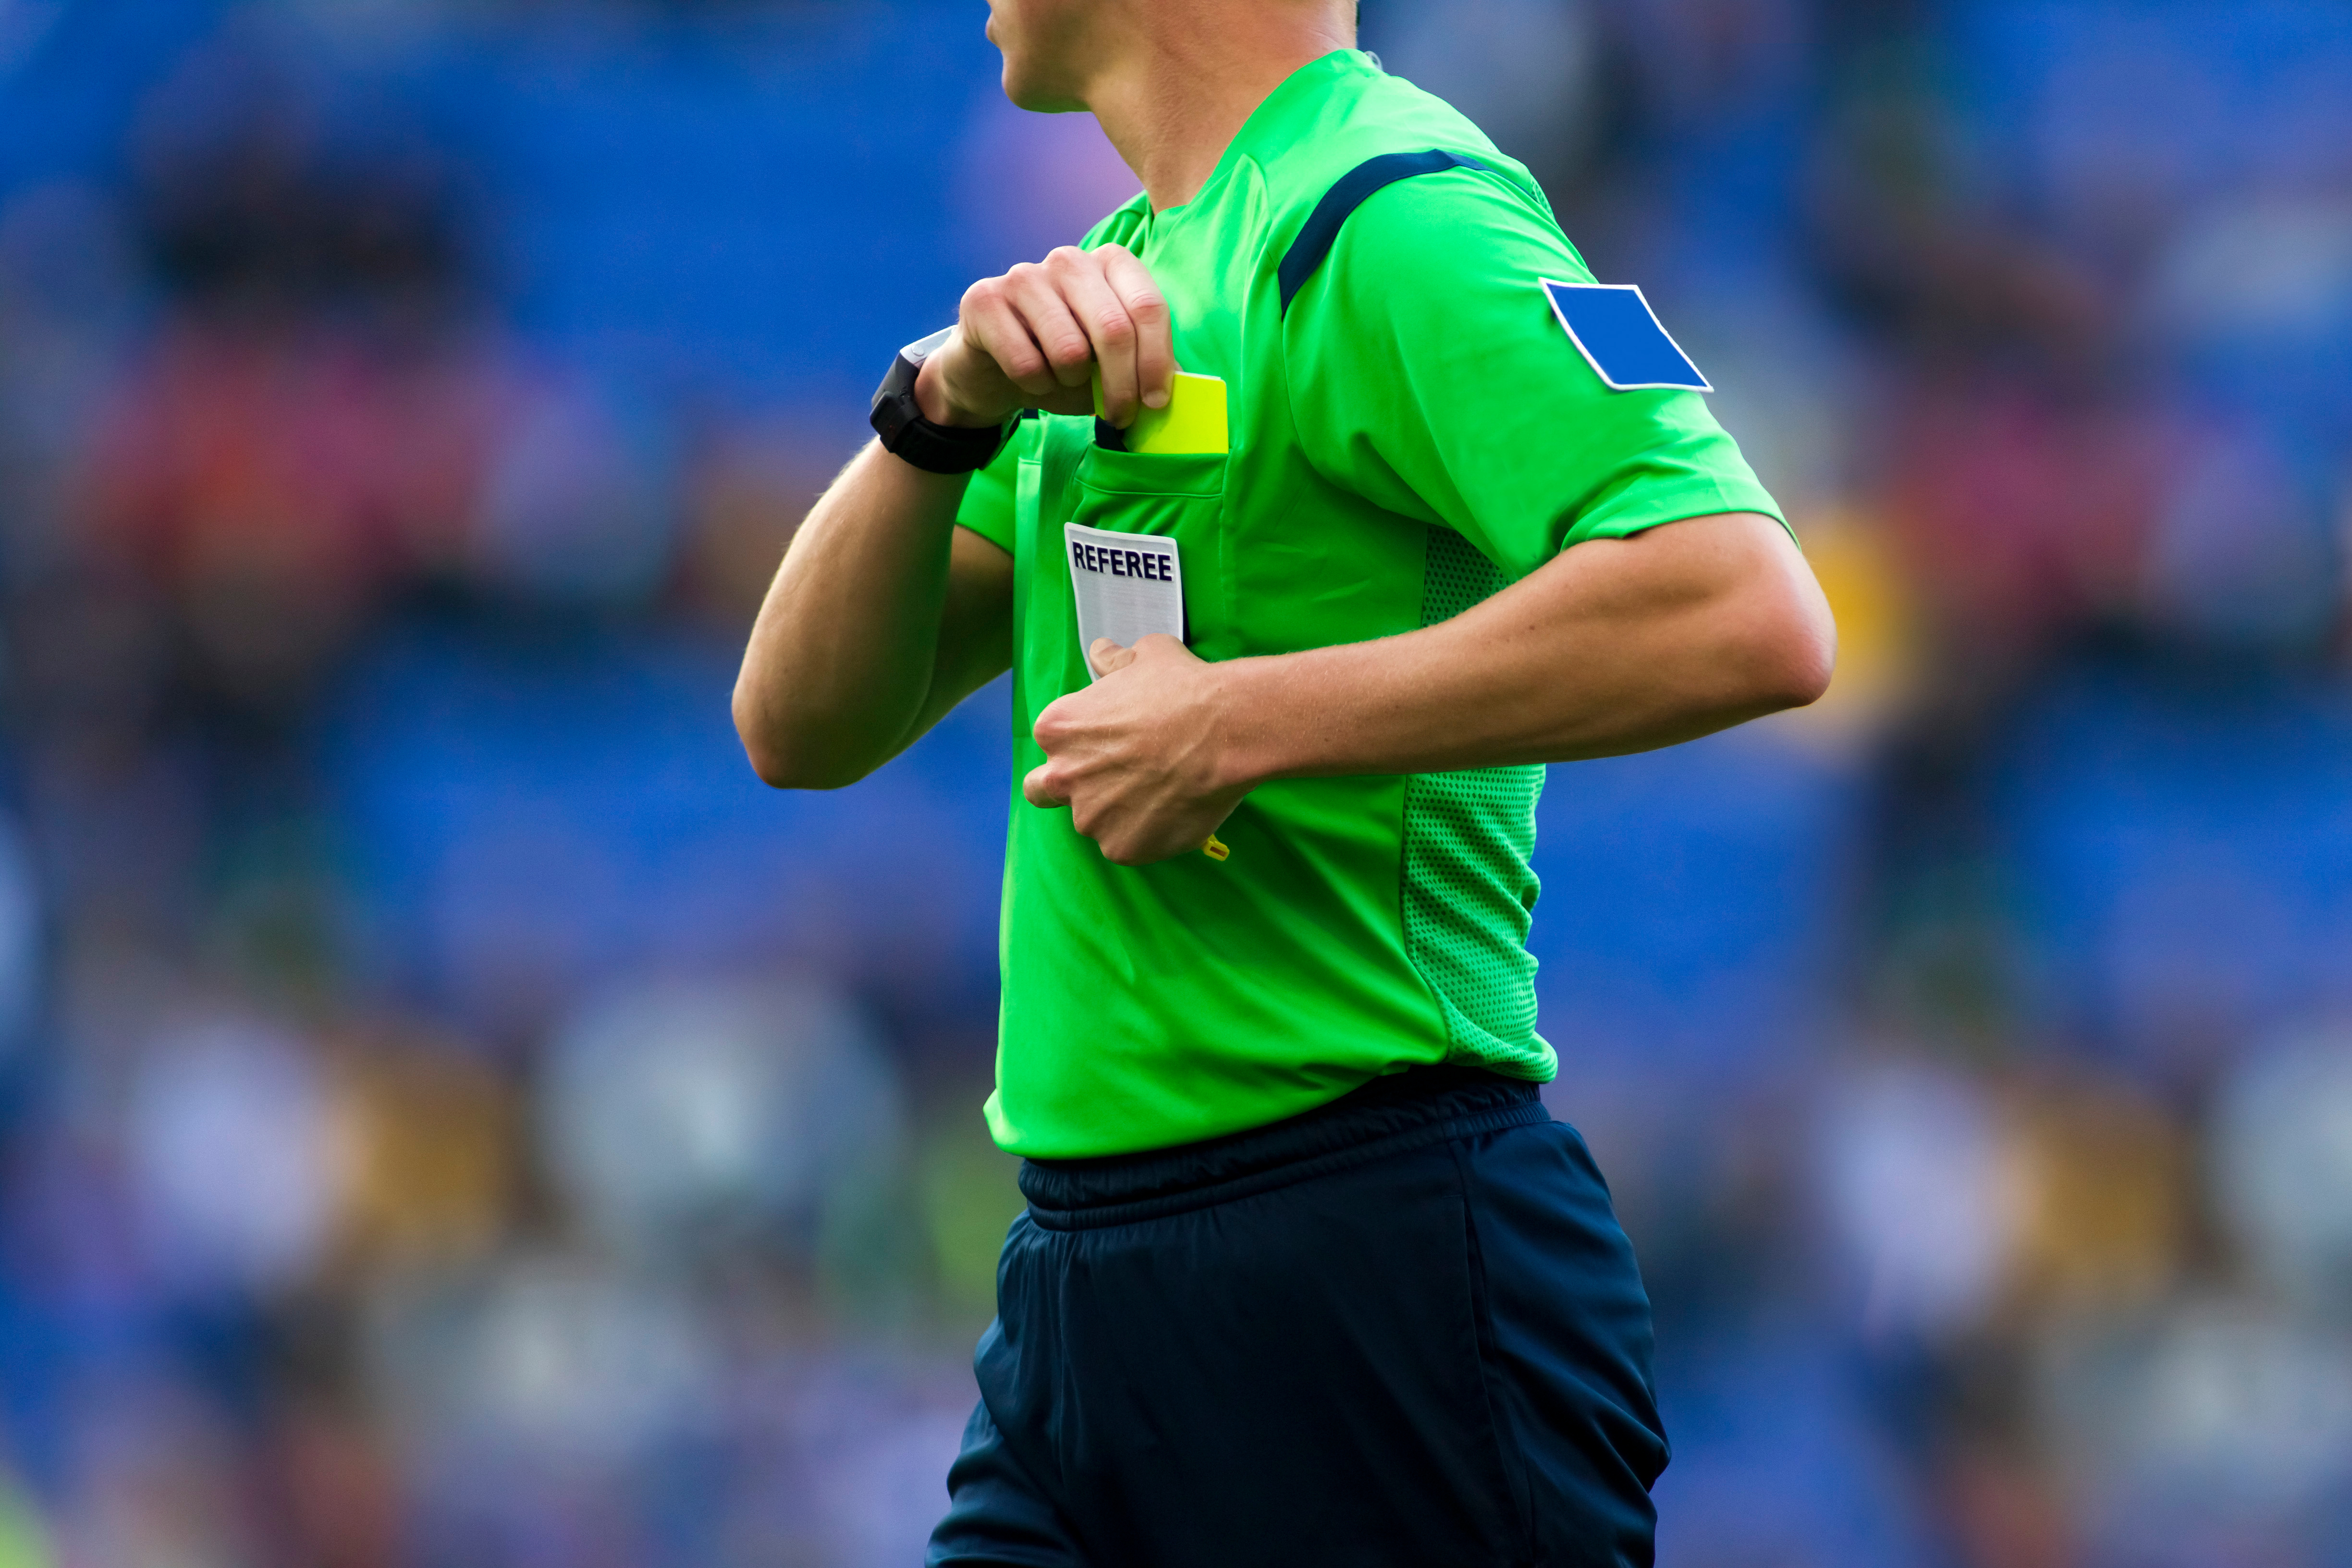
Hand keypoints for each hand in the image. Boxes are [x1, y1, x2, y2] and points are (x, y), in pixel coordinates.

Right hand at [915, 244, 1173, 430]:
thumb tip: (1186, 384)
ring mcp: (1024, 275)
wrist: (991, 370)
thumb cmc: (1061, 364)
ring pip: (1069, 349)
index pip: (1149, 307)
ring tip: (1063, 381)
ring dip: (1072, 383)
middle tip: (1118, 415)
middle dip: (1122, 386)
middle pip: (1114, 329)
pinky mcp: (984, 299)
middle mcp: (1069, 260)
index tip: (1156, 403)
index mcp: (1110, 263)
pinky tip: (1030, 378)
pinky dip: (1036, 387)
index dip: (1157, 362)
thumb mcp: (1111, 366)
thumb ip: (1148, 366)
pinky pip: (1026, 363)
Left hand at [1023, 635, 1247, 864]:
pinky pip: (1129, 845)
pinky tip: (1175, 809)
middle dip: (1069, 786)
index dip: (1080, 744)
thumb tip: (1102, 652)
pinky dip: (1148, 834)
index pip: (1052, 744)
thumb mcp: (1144, 656)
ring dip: (1117, 811)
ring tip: (1160, 791)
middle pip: (1044, 790)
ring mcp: (1092, 817)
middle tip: (1111, 778)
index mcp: (1058, 728)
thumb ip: (1113, 661)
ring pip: (1095, 821)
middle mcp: (1064, 775)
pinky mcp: (1122, 847)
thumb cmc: (1183, 689)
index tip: (1109, 742)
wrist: (1225, 729)